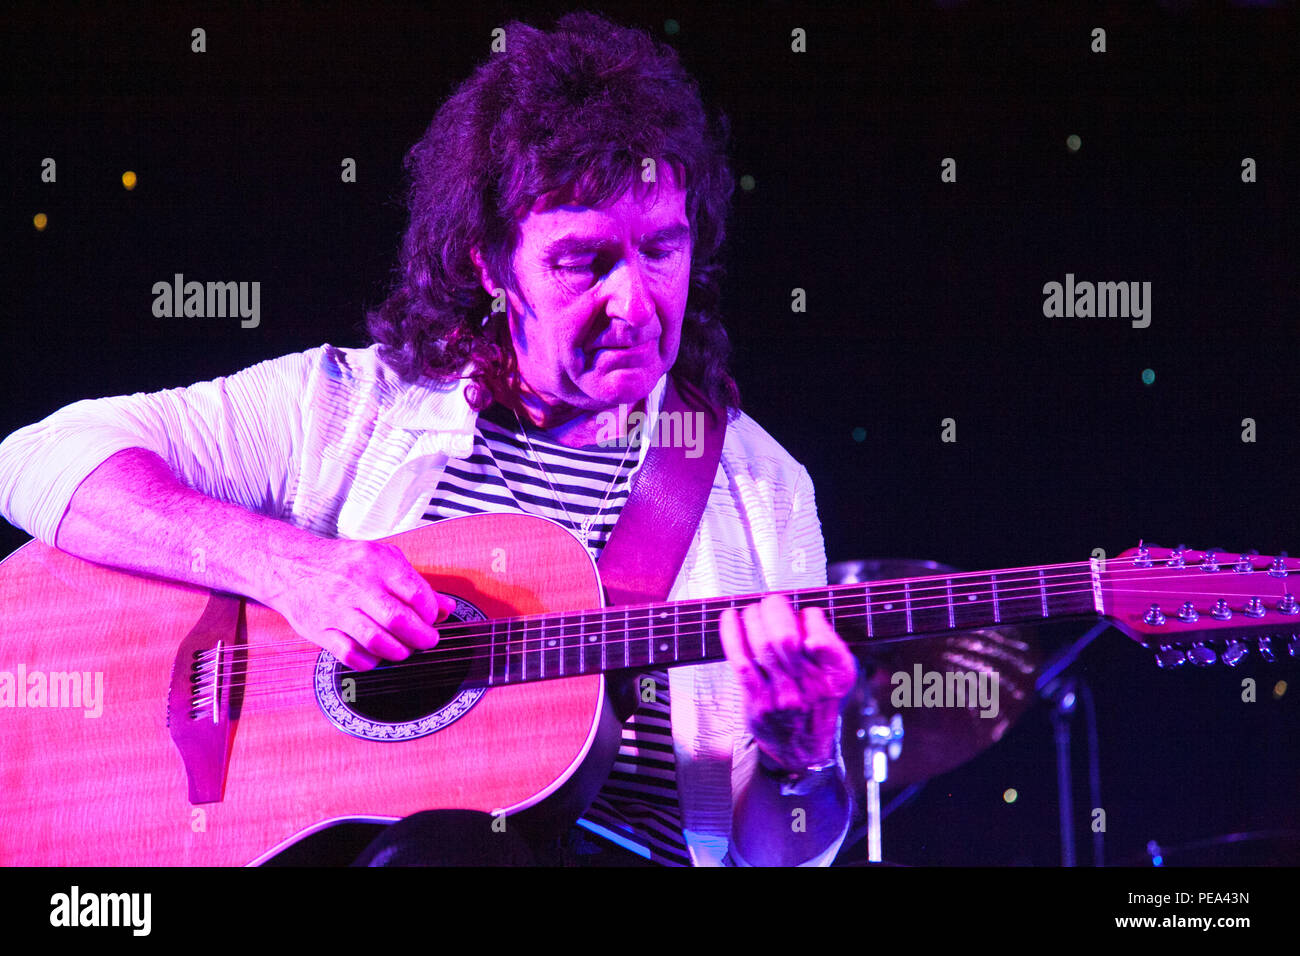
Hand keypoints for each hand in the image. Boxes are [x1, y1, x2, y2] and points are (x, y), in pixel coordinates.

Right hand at [258, 536, 454, 669]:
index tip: (432, 619)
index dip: (431, 612)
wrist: (292, 566)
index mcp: (377, 562)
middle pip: (398, 619)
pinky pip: (349, 654)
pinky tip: (377, 657)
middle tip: (427, 641)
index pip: (416, 592)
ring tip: (404, 650)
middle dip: (421, 637)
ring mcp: (336, 608)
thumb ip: (415, 583)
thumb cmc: (345, 564)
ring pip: (375, 640)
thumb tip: (447, 608)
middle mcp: (357, 584)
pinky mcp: (320, 629)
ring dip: (398, 652)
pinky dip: (369, 662)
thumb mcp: (382, 560)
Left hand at [719, 594, 856, 770]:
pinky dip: (732, 635)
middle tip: (771, 601)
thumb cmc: (819, 702)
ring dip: (754, 618)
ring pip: (763, 645)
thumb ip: (830, 644)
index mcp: (834, 676)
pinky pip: (740, 660)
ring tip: (753, 610)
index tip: (802, 612)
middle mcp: (809, 687)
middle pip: (785, 638)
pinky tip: (730, 618)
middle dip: (774, 610)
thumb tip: (806, 614)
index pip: (821, 639)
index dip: (809, 618)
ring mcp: (781, 696)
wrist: (803, 750)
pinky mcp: (757, 701)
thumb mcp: (840, 675)